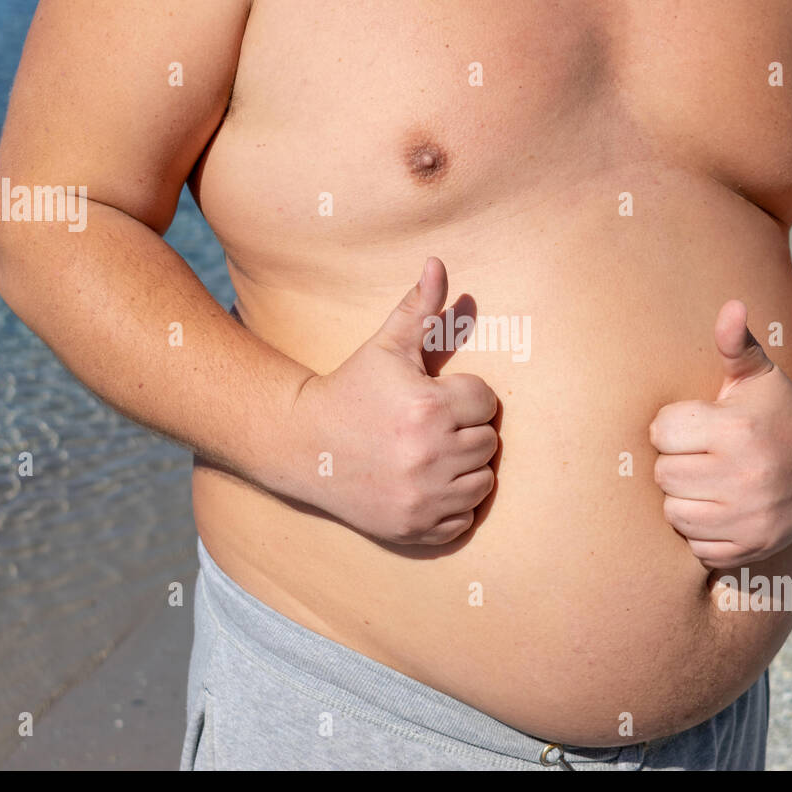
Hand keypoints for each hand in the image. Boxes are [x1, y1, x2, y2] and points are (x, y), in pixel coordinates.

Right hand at [292, 257, 497, 544]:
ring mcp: (423, 497)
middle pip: (488, 443)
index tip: (435, 397)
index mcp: (428, 408)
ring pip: (483, 482)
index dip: (464, 396)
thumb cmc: (351, 389)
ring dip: (465, 468)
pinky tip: (425, 484)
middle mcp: (430, 455)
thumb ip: (418, 308)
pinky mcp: (416, 528)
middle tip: (430, 427)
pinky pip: (464, 519)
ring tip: (431, 454)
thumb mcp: (384, 347)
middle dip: (465, 431)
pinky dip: (452, 505)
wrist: (303, 446)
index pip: (487, 402)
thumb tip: (438, 263)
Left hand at [649, 300, 791, 568]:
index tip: (696, 424)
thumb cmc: (780, 410)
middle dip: (677, 461)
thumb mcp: (759, 374)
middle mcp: (745, 477)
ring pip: (674, 512)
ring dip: (684, 498)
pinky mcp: (753, 547)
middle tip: (702, 454)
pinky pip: (696, 545)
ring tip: (709, 480)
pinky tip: (722, 507)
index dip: (673, 426)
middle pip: (664, 474)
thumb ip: (736, 342)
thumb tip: (730, 307)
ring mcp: (750, 517)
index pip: (662, 433)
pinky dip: (701, 531)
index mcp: (738, 431)